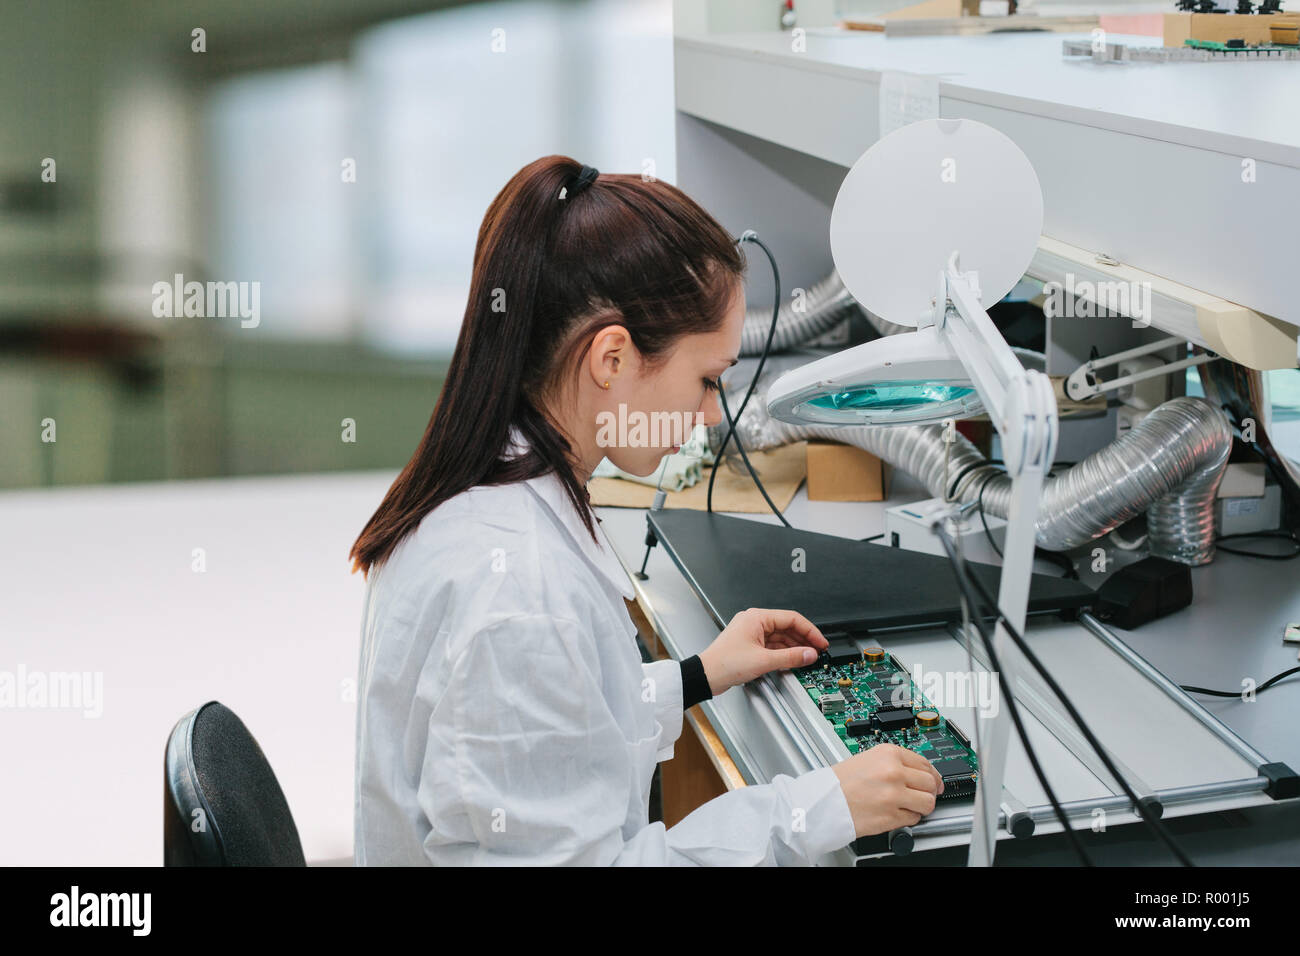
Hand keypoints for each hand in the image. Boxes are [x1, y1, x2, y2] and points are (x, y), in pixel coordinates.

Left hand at [697, 607, 828, 695]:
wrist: (706, 676)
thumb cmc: (724, 663)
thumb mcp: (763, 660)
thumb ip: (790, 657)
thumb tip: (809, 654)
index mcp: (756, 617)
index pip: (791, 618)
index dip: (809, 630)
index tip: (820, 642)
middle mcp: (754, 622)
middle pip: (787, 627)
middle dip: (803, 640)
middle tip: (817, 651)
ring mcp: (752, 633)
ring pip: (780, 637)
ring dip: (794, 647)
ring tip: (807, 658)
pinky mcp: (750, 645)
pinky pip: (772, 645)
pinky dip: (783, 653)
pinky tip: (792, 660)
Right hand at [832, 743, 943, 837]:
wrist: (824, 801)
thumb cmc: (840, 782)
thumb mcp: (868, 759)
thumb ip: (895, 763)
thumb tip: (920, 773)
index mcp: (889, 754)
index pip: (925, 763)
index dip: (932, 774)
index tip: (934, 780)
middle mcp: (894, 772)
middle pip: (930, 783)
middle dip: (929, 791)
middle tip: (922, 794)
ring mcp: (895, 795)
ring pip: (928, 802)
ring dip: (922, 806)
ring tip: (910, 805)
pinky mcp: (892, 816)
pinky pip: (914, 818)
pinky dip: (908, 817)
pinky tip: (896, 812)